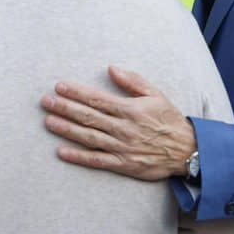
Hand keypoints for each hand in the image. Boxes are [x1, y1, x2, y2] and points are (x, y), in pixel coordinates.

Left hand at [40, 65, 194, 180]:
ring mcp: (121, 147)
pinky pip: (97, 160)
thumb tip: (111, 68)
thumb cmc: (169, 120)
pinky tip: (61, 152)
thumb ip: (133, 81)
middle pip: (88, 116)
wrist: (188, 150)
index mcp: (130, 109)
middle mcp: (123, 128)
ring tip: (48, 121)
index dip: (76, 92)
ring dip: (67, 129)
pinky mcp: (123, 165)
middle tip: (45, 101)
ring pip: (89, 137)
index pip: (97, 99)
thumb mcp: (156, 94)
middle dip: (65, 108)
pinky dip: (78, 157)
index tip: (59, 86)